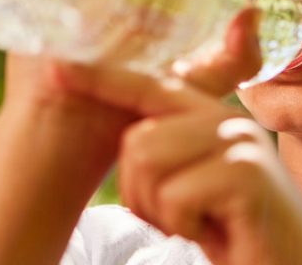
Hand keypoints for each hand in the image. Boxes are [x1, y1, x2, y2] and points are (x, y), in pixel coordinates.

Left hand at [56, 9, 301, 264]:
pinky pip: (174, 195)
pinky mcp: (247, 173)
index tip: (54, 70)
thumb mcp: (195, 184)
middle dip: (140, 192)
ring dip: (160, 210)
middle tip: (179, 217)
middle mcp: (226, 117)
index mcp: (209, 114)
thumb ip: (168, 147)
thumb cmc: (235, 232)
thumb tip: (132, 136)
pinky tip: (214, 231)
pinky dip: (183, 226)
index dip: (99, 78)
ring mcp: (239, 140)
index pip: (145, 85)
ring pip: (148, 161)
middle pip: (136, 138)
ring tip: (196, 222)